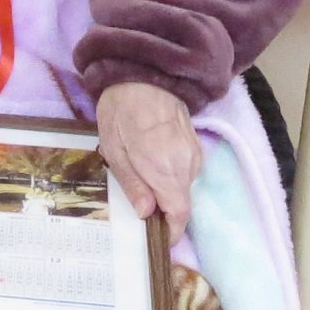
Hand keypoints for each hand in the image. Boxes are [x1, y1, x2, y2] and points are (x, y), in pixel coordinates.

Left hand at [97, 80, 201, 229]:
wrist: (143, 72)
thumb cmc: (121, 110)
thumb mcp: (114, 150)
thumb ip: (133, 185)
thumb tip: (147, 214)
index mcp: (166, 170)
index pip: (180, 214)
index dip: (172, 232)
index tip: (158, 237)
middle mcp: (186, 165)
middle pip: (182, 202)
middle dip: (164, 211)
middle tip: (140, 206)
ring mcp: (194, 152)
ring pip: (184, 186)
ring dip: (167, 191)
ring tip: (141, 178)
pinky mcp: (195, 142)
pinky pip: (186, 170)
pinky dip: (172, 175)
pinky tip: (153, 162)